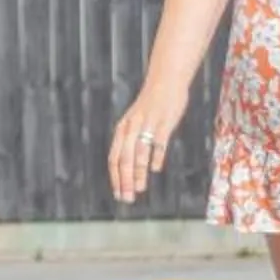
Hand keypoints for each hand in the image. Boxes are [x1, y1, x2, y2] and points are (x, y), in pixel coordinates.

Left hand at [108, 80, 186, 203]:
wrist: (165, 80)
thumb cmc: (152, 105)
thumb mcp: (136, 122)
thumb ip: (134, 142)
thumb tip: (135, 166)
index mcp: (122, 130)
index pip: (114, 158)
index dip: (115, 178)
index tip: (118, 195)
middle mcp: (131, 128)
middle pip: (123, 159)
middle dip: (124, 181)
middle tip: (127, 198)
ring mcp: (146, 125)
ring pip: (138, 153)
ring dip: (138, 173)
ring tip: (139, 189)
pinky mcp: (163, 122)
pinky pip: (157, 142)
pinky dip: (155, 156)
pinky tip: (156, 169)